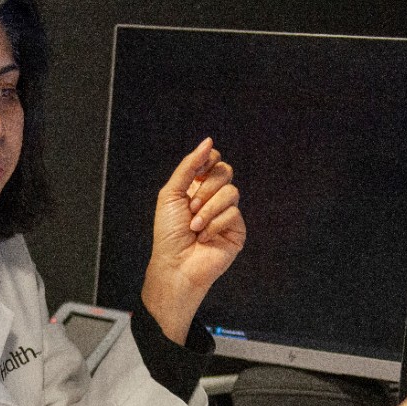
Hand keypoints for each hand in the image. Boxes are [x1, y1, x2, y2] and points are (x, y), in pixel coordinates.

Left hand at [141, 138, 245, 343]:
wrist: (175, 264)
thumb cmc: (169, 233)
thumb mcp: (172, 193)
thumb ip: (190, 166)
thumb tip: (208, 141)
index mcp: (198, 187)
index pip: (214, 160)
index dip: (207, 162)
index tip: (195, 175)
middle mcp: (214, 197)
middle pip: (225, 172)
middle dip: (206, 188)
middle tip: (191, 206)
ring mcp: (227, 213)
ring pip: (231, 193)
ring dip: (208, 209)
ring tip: (195, 226)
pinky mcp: (237, 230)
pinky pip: (234, 214)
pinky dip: (215, 225)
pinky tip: (205, 237)